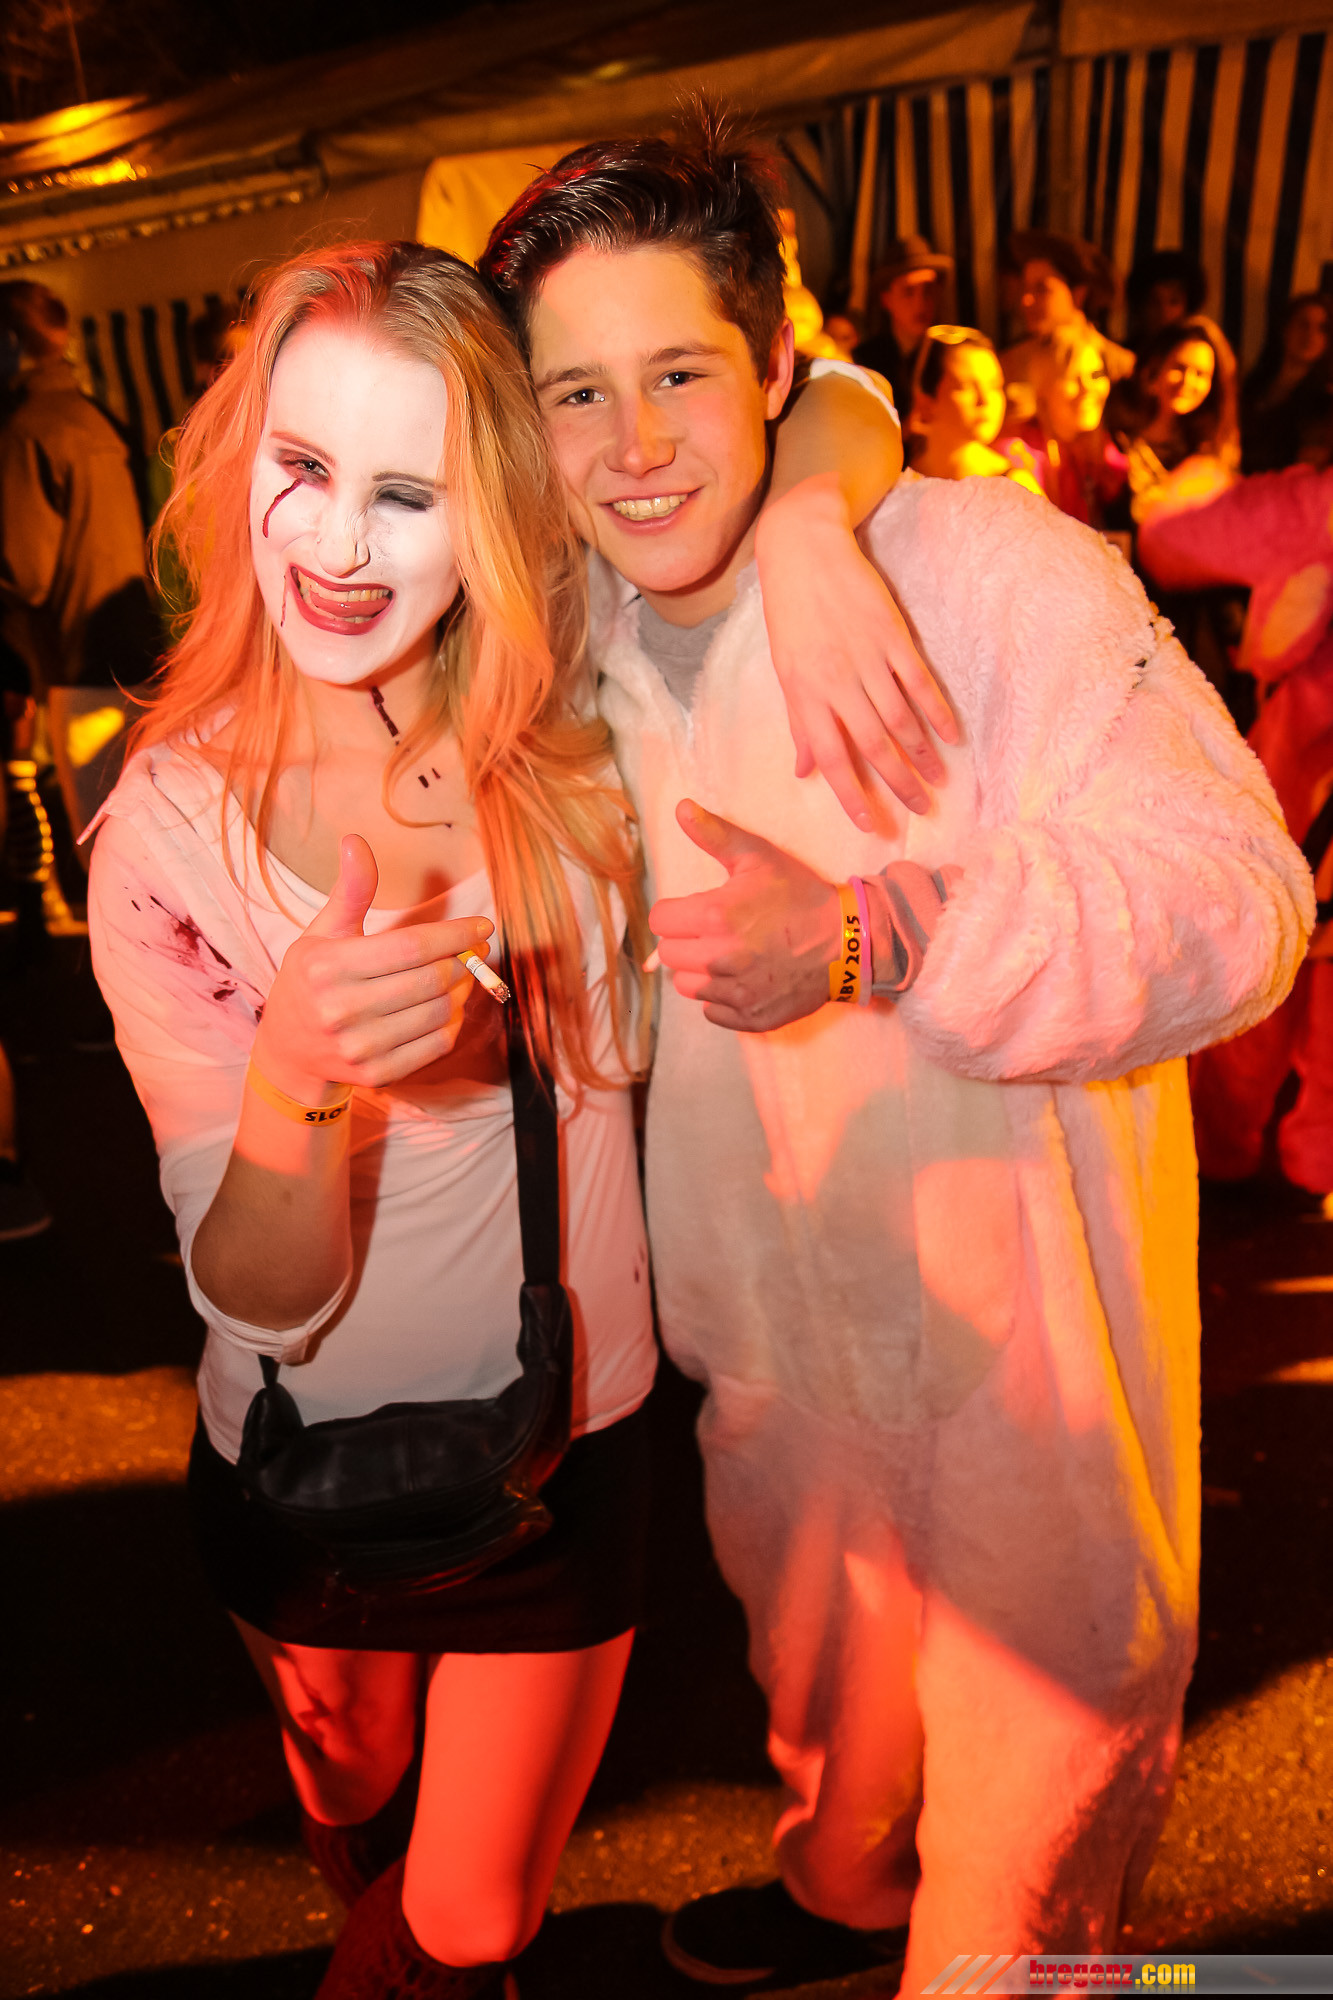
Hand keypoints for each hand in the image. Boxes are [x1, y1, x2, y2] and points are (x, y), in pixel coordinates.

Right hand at [252, 834, 491, 1096]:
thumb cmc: (310, 982)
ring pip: (440, 1012)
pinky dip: (453, 1021)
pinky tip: (448, 1005)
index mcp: (328, 967)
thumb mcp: (322, 933)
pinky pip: (437, 1043)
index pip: (411, 946)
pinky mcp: (378, 1075)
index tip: (483, 926)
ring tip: (460, 975)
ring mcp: (360, 1047)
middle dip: (463, 960)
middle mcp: (342, 1010)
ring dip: (462, 990)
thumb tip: (356, 840)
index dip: (455, 934)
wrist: (289, 1052)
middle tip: (474, 949)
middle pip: (432, 980)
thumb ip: (350, 891)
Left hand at [649, 800, 839, 1031]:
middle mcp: (719, 958)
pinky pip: (711, 1011)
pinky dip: (721, 997)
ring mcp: (734, 992)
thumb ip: (715, 834)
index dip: (676, 912)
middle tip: (716, 931)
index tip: (696, 910)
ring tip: (729, 955)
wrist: (846, 941)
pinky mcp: (748, 1016)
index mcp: (715, 917)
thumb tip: (681, 808)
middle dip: (687, 940)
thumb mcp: (759, 857)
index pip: (659, 920)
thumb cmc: (800, 896)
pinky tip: (743, 978)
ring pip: (686, 985)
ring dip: (700, 971)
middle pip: (668, 954)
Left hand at [755, 474, 956, 829]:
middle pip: (872, 745)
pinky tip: (951, 736)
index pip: (830, 757)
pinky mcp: (891, 635)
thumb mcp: (786, 670)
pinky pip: (918, 682)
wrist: (804, 549)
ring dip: (921, 754)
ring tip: (939, 781)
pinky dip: (936, 711)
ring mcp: (865, 658)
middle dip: (897, 783)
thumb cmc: (791, 614)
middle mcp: (835, 682)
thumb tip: (804, 772)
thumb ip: (799, 723)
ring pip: (899, 718)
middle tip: (921, 811)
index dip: (851, 794)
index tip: (869, 825)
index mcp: (804, 694)